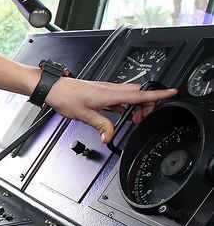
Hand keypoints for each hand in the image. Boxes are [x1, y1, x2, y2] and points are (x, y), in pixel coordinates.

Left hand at [44, 77, 176, 142]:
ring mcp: (106, 89)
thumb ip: (100, 125)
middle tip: (143, 119)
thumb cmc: (65, 97)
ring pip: (131, 95)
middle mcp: (110, 89)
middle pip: (139, 93)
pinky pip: (121, 97)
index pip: (139, 94)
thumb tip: (110, 136)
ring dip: (137, 106)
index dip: (157, 94)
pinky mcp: (102, 92)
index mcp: (109, 94)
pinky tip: (121, 114)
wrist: (53, 88)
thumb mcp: (83, 115)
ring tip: (134, 119)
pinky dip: (127, 105)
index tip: (171, 92)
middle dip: (148, 105)